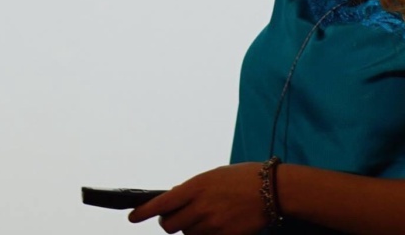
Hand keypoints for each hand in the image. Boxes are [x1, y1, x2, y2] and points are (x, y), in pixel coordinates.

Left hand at [128, 163, 268, 233]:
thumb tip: (174, 202)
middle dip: (167, 222)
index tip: (132, 216)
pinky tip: (213, 225)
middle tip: (173, 217)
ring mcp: (212, 225)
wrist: (272, 189)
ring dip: (188, 228)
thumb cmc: (242, 177)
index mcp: (196, 186)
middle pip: (169, 225)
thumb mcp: (213, 176)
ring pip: (186, 234)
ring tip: (202, 216)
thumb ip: (192, 190)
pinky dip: (203, 234)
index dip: (143, 212)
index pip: (162, 203)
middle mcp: (201, 207)